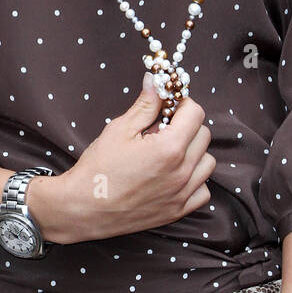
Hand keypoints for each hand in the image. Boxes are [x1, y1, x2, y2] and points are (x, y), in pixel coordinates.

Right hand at [31, 76, 215, 244]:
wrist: (83, 208)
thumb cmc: (98, 168)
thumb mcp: (120, 129)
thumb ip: (145, 104)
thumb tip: (157, 81)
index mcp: (169, 148)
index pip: (195, 113)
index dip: (182, 104)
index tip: (169, 107)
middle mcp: (181, 172)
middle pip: (204, 135)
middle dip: (187, 126)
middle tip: (164, 128)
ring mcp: (182, 194)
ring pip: (207, 163)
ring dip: (194, 152)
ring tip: (169, 152)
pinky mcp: (178, 211)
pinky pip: (203, 191)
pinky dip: (194, 180)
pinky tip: (174, 175)